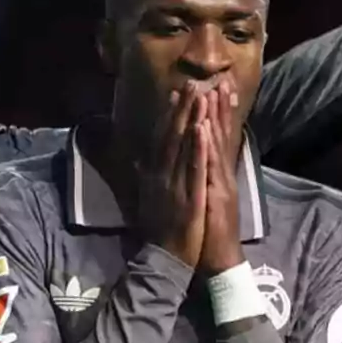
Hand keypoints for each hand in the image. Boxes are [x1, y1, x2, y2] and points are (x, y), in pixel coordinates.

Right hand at [137, 84, 208, 268]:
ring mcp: (175, 185)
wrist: (165, 259)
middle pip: (173, 136)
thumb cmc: (160, 230)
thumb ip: (147, 177)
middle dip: (184, 109)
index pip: (163, 139)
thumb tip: (139, 159)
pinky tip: (202, 129)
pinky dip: (197, 148)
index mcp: (156, 176)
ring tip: (200, 96)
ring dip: (191, 119)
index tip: (176, 93)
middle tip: (192, 83)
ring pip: (183, 147)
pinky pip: (193, 168)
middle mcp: (163, 175)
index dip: (171, 116)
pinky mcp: (188, 197)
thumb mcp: (150, 199)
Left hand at [200, 80, 245, 274]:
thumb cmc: (209, 232)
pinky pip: (209, 167)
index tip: (215, 90)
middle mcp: (221, 174)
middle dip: (220, 107)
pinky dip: (207, 146)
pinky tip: (204, 128)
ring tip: (214, 92)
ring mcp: (219, 183)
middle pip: (220, 135)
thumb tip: (195, 162)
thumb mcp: (204, 201)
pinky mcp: (215, 194)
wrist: (220, 259)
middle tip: (221, 80)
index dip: (216, 115)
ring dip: (216, 118)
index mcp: (216, 175)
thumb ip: (201, 180)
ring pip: (217, 145)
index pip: (216, 139)